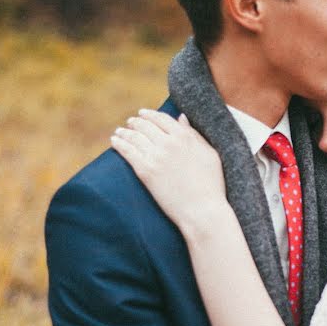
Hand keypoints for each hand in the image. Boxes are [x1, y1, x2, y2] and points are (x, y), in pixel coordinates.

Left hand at [111, 109, 226, 231]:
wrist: (202, 211)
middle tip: (130, 123)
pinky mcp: (145, 171)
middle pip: (146, 126)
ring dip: (125, 132)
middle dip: (136, 122)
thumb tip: (181, 118)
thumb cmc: (212, 186)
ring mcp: (156, 156)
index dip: (150, 115)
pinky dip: (119, 144)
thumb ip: (195, 135)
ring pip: (135, 137)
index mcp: (185, 137)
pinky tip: (114, 141)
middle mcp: (169, 143)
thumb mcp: (210, 154)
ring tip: (120, 132)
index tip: (143, 114)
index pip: (162, 119)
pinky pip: (128, 152)